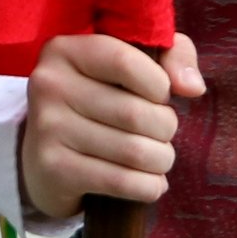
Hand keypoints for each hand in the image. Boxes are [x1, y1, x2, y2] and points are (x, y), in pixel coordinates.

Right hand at [16, 32, 205, 219]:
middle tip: (162, 134)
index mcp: (65, 51)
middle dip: (166, 128)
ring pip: (134, 151)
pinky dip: (149, 186)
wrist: (44, 158)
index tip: (159, 97)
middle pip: (136, 113)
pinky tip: (150, 183)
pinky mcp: (53, 169)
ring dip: (162, 160)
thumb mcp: (133, 63)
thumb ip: (173, 55)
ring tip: (159, 158)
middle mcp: (49, 85)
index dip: (159, 85)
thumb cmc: (99, 100)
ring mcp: (46, 129)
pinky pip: (121, 182)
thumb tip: (193, 87)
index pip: (126, 61)